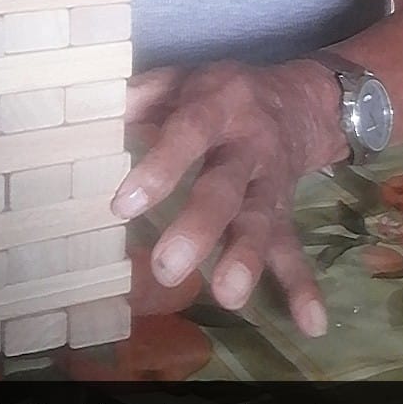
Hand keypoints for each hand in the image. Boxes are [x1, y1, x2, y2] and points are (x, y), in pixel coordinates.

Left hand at [111, 59, 345, 337]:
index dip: (161, 167)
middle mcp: (249, 146)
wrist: (298, 100)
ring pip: (259, 222)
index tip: (124, 205)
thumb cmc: (218, 94)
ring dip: (246, 259)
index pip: (189, 133)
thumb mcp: (182, 79)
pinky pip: (294, 249)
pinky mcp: (284, 214)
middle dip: (200, 228)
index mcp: (219, 105)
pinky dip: (303, 287)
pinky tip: (312, 324)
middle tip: (167, 267)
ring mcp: (270, 184)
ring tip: (229, 297)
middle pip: (226, 189)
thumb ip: (141, 95)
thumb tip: (90, 114)